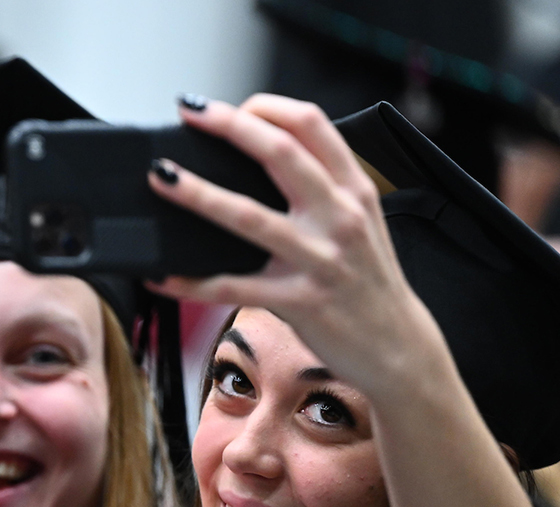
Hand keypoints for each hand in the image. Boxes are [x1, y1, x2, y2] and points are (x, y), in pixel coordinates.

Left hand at [147, 94, 449, 396]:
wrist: (398, 346)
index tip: (226, 108)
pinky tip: (161, 275)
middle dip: (228, 126)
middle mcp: (339, 216)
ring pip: (248, 215)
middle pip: (279, 153)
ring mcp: (319, 259)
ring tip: (161, 177)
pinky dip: (191, 282)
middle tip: (189, 112)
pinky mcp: (299, 302)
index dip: (264, 107)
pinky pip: (232, 287)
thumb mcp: (360, 222)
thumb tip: (262, 161)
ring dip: (198, 193)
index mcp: (353, 188)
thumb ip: (322, 190)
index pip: (311, 124)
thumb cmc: (369, 283)